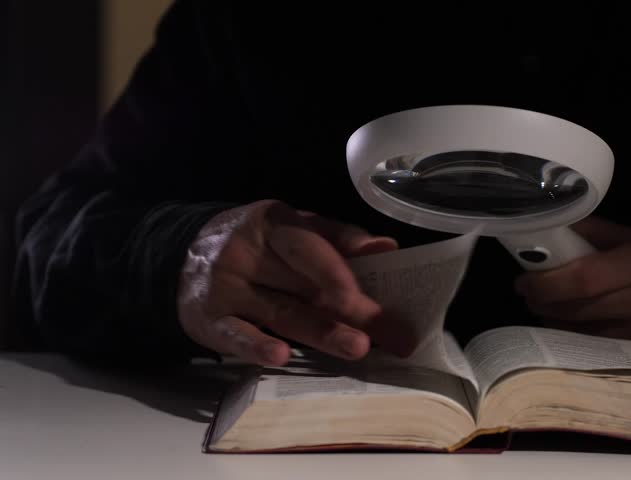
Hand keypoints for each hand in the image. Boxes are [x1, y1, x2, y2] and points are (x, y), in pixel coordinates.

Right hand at [177, 200, 402, 365]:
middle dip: (352, 307)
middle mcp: (248, 252)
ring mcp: (226, 287)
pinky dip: (257, 345)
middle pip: (306, 281)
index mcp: (274, 223)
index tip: (380, 273)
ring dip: (322, 330)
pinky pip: (236, 334)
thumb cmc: (255, 246)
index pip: (313, 242)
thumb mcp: (289, 229)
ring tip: (358, 347)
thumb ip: (336, 237)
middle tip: (392, 331)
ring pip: (282, 311)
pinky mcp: (209, 320)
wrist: (180, 257)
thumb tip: (386, 247)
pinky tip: (280, 355)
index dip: (344, 260)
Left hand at [514, 216, 630, 369]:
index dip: (546, 282)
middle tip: (528, 293)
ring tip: (544, 308)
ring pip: (582, 336)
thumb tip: (552, 225)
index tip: (523, 280)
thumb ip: (596, 233)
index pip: (582, 280)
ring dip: (554, 323)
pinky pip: (597, 354)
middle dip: (543, 302)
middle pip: (577, 310)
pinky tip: (566, 330)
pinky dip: (575, 342)